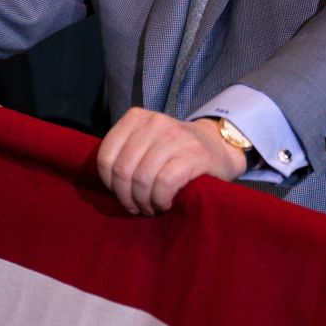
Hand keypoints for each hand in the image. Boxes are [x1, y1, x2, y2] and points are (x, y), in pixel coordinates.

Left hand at [97, 109, 248, 214]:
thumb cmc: (177, 152)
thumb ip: (126, 153)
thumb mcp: (147, 143)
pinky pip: (163, 184)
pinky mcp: (192, 155)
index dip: (109, 183)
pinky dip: (161, 200)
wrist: (219, 147)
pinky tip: (165, 203)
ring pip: (142, 179)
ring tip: (151, 207)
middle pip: (123, 170)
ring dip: (144, 202)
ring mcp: (175, 136)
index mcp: (136, 118)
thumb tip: (106, 183)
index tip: (120, 193)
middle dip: (126, 197)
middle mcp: (154, 122)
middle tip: (137, 207)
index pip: (106, 156)